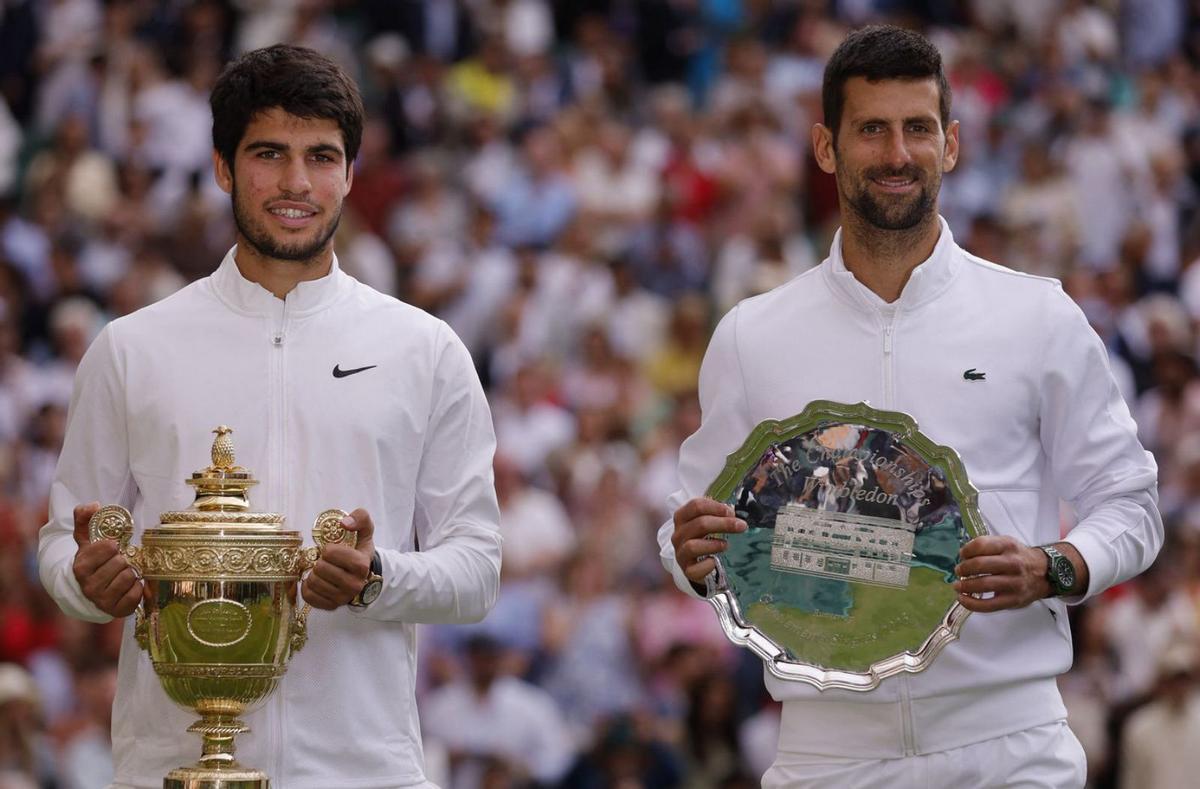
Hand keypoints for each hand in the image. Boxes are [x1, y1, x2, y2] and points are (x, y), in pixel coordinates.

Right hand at [72, 502, 143, 616]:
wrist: (91, 591)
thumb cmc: (92, 561)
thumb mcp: (86, 540)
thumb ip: (85, 519)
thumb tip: (93, 505)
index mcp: (81, 567)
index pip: (109, 547)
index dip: (113, 545)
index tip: (111, 548)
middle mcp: (89, 586)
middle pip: (121, 562)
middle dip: (123, 559)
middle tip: (119, 562)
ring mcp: (102, 601)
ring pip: (129, 577)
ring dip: (131, 572)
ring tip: (123, 573)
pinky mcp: (117, 610)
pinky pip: (137, 593)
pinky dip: (137, 587)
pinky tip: (129, 586)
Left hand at [301, 508, 374, 609]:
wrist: (364, 576)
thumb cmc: (359, 551)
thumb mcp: (365, 531)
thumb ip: (360, 518)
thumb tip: (344, 523)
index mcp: (361, 565)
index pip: (330, 552)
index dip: (328, 548)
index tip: (333, 550)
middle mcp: (353, 584)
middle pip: (320, 568)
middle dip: (319, 561)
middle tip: (325, 561)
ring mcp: (342, 598)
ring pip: (312, 582)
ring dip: (313, 573)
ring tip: (322, 571)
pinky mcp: (331, 606)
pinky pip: (308, 596)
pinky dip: (307, 586)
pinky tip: (316, 581)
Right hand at [671, 498, 746, 587]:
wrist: (698, 564)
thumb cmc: (705, 538)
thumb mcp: (708, 522)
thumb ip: (719, 514)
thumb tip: (734, 510)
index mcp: (682, 517)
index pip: (695, 506)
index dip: (715, 507)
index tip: (732, 512)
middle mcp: (678, 534)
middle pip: (699, 524)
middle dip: (724, 523)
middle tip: (741, 526)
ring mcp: (681, 553)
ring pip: (693, 546)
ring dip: (713, 544)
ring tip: (726, 545)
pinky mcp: (687, 570)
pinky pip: (695, 569)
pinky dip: (707, 565)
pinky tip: (715, 562)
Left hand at [953, 535, 1049, 611]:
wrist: (1045, 573)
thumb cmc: (1019, 557)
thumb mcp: (1006, 543)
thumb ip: (986, 545)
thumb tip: (963, 555)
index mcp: (1008, 546)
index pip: (980, 545)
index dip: (966, 551)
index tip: (962, 555)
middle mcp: (1013, 563)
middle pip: (979, 565)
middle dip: (963, 569)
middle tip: (958, 571)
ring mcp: (1014, 583)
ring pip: (983, 585)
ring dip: (965, 586)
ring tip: (958, 586)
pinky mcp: (1014, 600)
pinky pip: (989, 605)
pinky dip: (971, 604)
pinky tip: (963, 599)